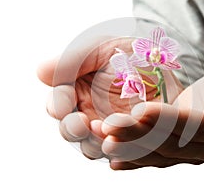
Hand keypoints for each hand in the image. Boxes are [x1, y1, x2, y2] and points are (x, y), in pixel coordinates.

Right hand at [37, 37, 181, 158]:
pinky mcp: (129, 140)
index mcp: (76, 92)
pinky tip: (122, 143)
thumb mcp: (101, 50)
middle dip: (72, 129)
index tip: (65, 103)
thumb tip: (41, 73)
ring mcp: (108, 129)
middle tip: (82, 125)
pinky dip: (120, 151)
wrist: (162, 65)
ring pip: (93, 147)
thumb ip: (73, 61)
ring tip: (106, 130)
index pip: (58, 104)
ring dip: (95, 142)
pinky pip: (121, 153)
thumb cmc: (127, 54)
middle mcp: (87, 113)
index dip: (58, 104)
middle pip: (70, 131)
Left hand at [102, 49, 203, 169]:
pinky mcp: (183, 151)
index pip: (195, 127)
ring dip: (130, 148)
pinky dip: (136, 160)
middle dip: (137, 136)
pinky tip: (116, 162)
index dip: (167, 121)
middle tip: (107, 128)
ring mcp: (196, 153)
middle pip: (170, 144)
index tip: (139, 111)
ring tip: (103, 141)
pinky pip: (158, 158)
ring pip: (160, 153)